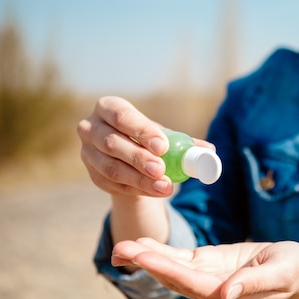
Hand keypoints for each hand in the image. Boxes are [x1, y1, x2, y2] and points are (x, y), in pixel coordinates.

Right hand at [77, 96, 215, 197]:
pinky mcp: (92, 174)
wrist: (128, 159)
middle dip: (139, 158)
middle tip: (162, 170)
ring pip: (111, 168)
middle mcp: (91, 127)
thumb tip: (210, 151)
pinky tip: (154, 191)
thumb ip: (184, 142)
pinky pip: (112, 184)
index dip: (142, 131)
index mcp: (109, 108)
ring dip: (139, 179)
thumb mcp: (163, 136)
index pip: (123, 117)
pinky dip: (134, 189)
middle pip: (112, 143)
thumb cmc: (147, 139)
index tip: (163, 146)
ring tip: (164, 187)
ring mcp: (87, 152)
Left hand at [112, 238, 298, 298]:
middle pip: (173, 278)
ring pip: (171, 269)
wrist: (295, 267)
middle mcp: (212, 291)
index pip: (190, 283)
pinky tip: (142, 245)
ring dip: (146, 258)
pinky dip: (160, 251)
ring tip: (121, 247)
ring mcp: (207, 278)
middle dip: (146, 263)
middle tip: (119, 249)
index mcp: (228, 297)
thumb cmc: (291, 269)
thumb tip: (224, 296)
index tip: (143, 256)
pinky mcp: (207, 264)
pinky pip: (180, 259)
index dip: (165, 268)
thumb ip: (251, 284)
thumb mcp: (278, 273)